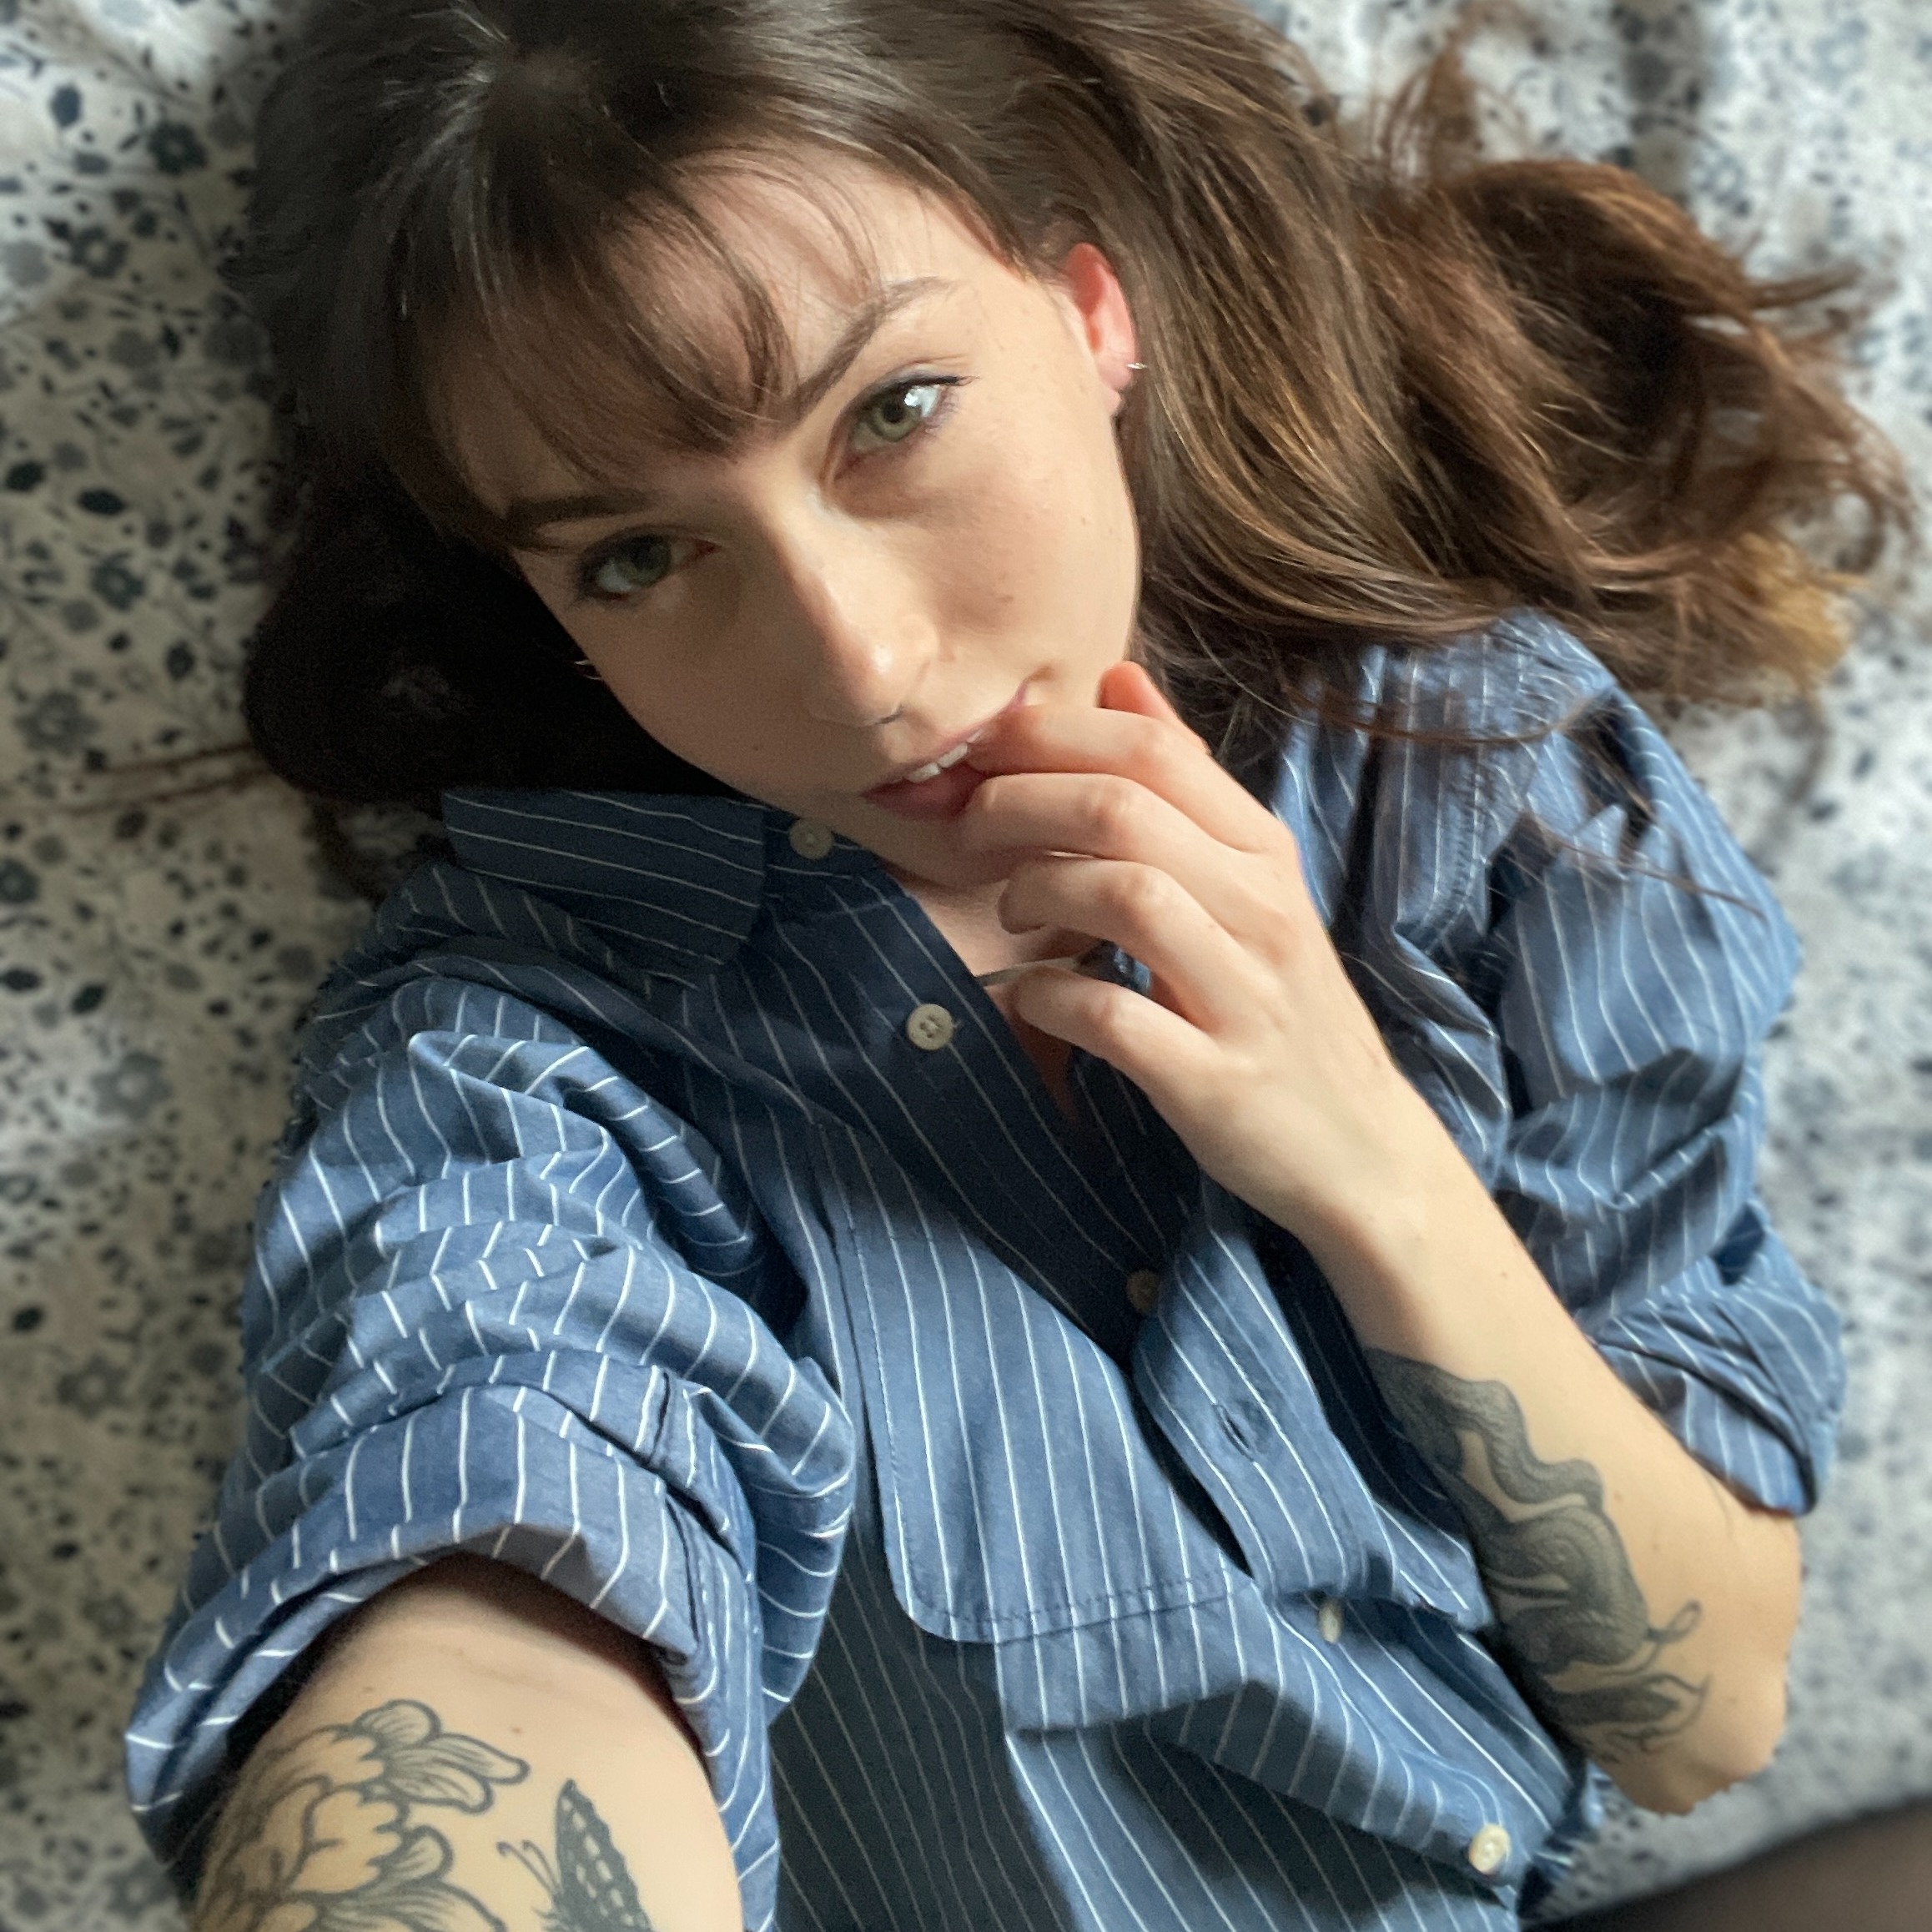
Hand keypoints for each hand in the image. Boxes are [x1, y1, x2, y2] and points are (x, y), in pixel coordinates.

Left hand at [957, 662, 1442, 1250]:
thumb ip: (1184, 782)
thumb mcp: (1250, 882)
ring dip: (1038, 888)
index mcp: (1263, 851)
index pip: (1152, 752)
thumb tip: (1118, 678)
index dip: (1051, 737)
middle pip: (1124, 809)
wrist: (1359, 1146)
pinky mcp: (1213, 1078)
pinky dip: (1048, 995)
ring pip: (1125, 893)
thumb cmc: (1280, 1005)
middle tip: (969, 830)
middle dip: (1020, 803)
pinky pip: (1112, 1014)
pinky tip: (1030, 995)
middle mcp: (1261, 909)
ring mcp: (1242, 995)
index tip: (985, 754)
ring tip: (1009, 910)